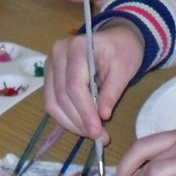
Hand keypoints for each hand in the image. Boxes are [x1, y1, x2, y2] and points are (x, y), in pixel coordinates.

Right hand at [43, 20, 143, 140]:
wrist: (116, 38)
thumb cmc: (122, 50)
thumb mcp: (124, 69)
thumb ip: (112, 92)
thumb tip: (103, 116)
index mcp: (77, 47)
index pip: (74, 86)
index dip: (84, 112)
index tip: (97, 132)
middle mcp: (58, 53)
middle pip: (61, 96)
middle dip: (79, 121)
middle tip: (98, 137)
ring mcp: (50, 63)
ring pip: (52, 102)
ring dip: (70, 123)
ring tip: (91, 133)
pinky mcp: (50, 74)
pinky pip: (52, 101)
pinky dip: (65, 116)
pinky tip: (81, 124)